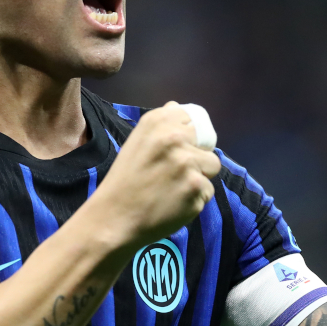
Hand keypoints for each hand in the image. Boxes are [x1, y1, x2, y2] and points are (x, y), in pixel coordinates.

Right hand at [89, 102, 221, 250]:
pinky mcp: (197, 188)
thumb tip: (180, 108)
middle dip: (196, 157)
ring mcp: (188, 163)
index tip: (175, 152)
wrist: (114, 218)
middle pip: (207, 143)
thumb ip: (161, 125)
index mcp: (157, 121)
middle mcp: (174, 137)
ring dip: (199, 178)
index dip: (189, 137)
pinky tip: (175, 204)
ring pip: (212, 167)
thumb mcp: (137, 141)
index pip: (194, 119)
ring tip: (175, 189)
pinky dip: (195, 199)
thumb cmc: (125, 180)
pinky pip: (208, 191)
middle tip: (174, 173)